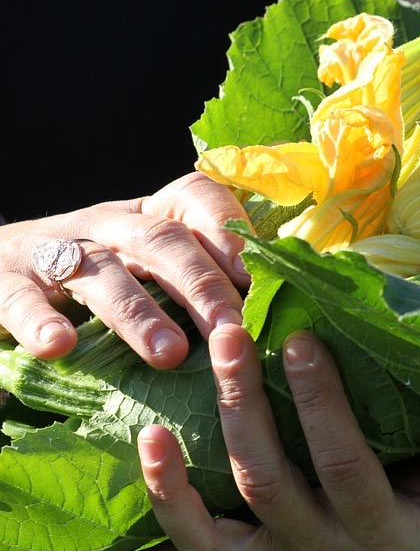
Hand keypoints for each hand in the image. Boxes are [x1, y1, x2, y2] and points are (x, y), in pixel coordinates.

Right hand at [0, 172, 250, 368]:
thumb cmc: (95, 276)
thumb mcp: (146, 266)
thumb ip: (194, 281)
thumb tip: (263, 317)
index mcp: (149, 217)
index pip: (194, 197)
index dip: (227, 230)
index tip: (256, 274)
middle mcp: (106, 225)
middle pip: (160, 240)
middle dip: (201, 284)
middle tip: (232, 328)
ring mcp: (54, 250)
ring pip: (101, 271)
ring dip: (138, 312)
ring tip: (170, 353)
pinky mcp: (3, 281)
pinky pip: (20, 296)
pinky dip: (40, 319)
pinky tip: (59, 345)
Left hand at [134, 326, 419, 550]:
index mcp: (390, 533)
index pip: (347, 468)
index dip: (321, 408)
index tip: (303, 339)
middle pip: (274, 484)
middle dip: (249, 404)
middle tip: (233, 335)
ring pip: (227, 516)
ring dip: (204, 439)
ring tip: (197, 372)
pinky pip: (199, 543)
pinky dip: (168, 498)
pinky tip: (150, 441)